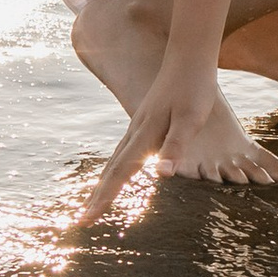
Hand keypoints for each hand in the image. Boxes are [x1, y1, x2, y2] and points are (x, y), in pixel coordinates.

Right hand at [77, 70, 277, 223]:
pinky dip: (115, 168)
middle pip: (111, 170)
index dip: (104, 198)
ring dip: (104, 184)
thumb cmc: (194, 88)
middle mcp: (136, 131)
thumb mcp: (191, 118)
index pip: (120, 174)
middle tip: (83, 220)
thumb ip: (176, 146)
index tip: (88, 219)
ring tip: (96, 203)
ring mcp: (138, 125)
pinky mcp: (145, 121)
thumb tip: (162, 174)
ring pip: (115, 160)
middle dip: (98, 197)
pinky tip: (118, 172)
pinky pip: (123, 151)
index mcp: (145, 135)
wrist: (189, 56)